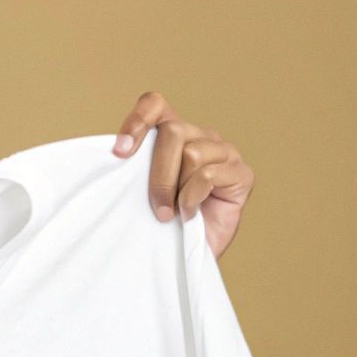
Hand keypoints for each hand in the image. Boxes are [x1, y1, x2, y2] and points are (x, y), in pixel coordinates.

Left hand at [111, 91, 254, 258]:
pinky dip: (193, 198)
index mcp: (172, 132)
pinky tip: (190, 213)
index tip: (120, 153)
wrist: (185, 252)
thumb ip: (131, 164)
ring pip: (191, 153)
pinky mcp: (242, 173)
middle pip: (172, 132)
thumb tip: (114, 152)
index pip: (155, 104)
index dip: (137, 121)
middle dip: (157, 174)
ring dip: (176, 189)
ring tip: (174, 211)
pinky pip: (209, 175)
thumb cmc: (160, 220)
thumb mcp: (136, 188)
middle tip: (156, 207)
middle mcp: (201, 135)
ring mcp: (225, 152)